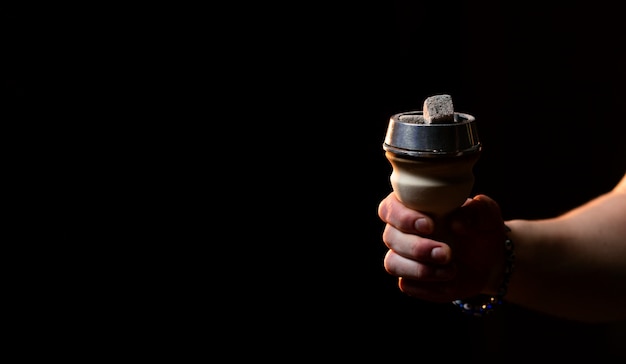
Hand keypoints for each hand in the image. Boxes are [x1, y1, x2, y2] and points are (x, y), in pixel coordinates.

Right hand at [377, 192, 507, 301]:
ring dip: (419, 269)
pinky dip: (426, 286)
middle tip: (446, 252)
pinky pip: (407, 285)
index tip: (429, 225)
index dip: (403, 217)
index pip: (390, 209)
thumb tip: (456, 222)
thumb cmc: (481, 228)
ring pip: (393, 263)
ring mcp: (403, 257)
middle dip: (417, 247)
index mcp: (412, 207)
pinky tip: (448, 280)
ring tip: (451, 270)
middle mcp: (401, 232)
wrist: (490, 259)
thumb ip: (476, 210)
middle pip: (390, 237)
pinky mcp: (411, 280)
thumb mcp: (487, 213)